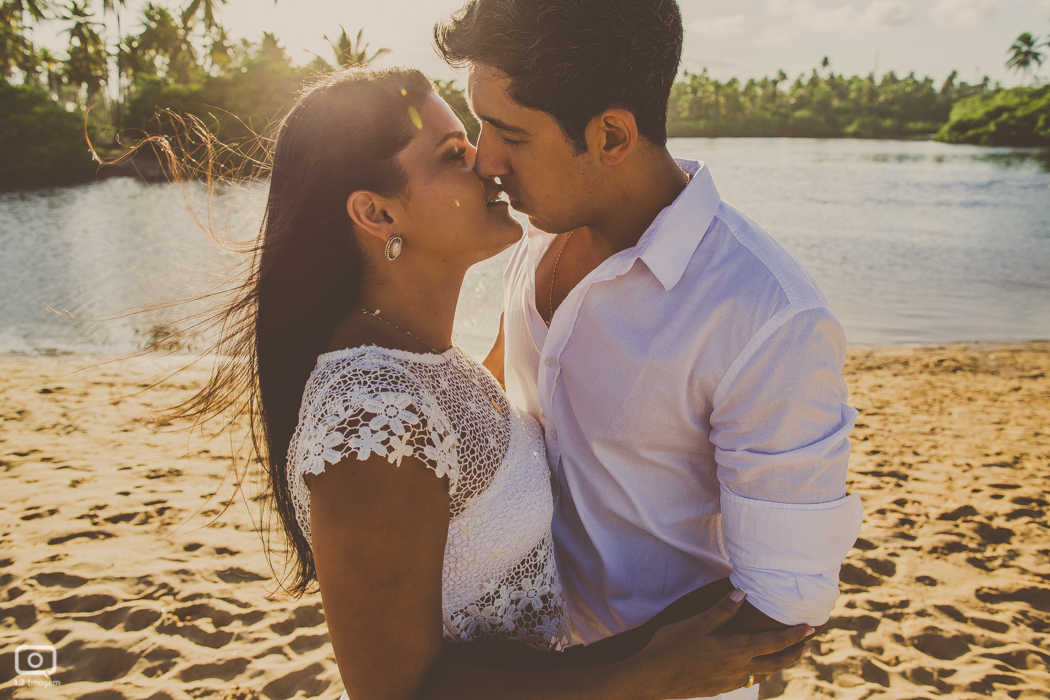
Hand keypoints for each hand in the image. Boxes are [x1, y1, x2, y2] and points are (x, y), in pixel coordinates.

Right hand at [622, 589, 812, 698]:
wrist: (653, 678)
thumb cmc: (671, 646)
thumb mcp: (696, 623)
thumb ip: (721, 610)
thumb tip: (744, 594)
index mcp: (734, 650)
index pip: (773, 642)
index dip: (793, 635)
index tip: (810, 628)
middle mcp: (737, 668)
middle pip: (775, 663)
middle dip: (794, 652)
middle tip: (808, 644)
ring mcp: (728, 681)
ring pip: (762, 674)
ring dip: (778, 664)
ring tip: (785, 656)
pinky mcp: (718, 688)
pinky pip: (746, 680)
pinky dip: (757, 673)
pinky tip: (752, 669)